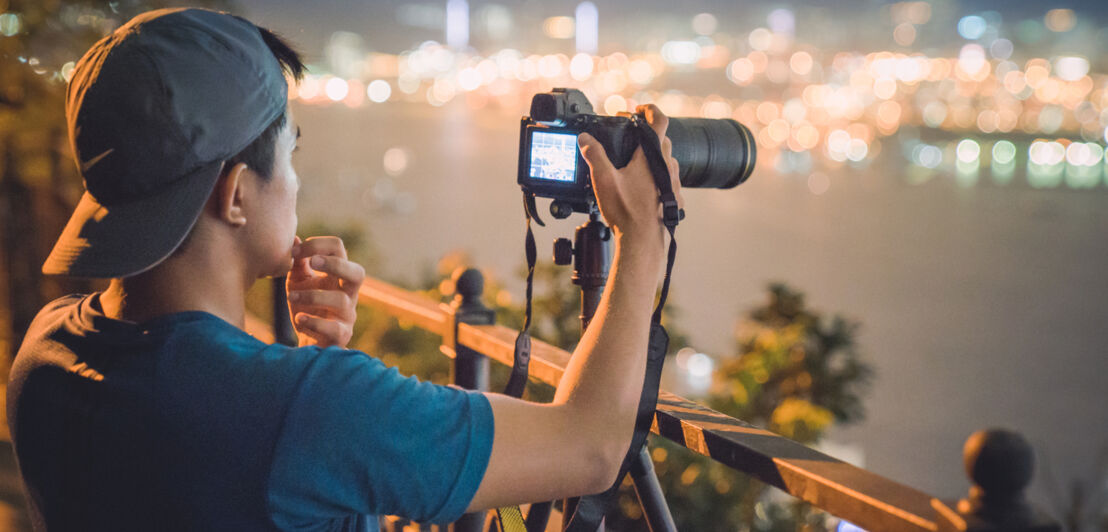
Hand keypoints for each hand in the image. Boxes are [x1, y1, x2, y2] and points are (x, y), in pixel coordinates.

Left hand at [286, 236, 364, 347]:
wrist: (309, 341)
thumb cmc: (307, 307)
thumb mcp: (299, 281)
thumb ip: (299, 263)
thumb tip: (295, 238)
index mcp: (339, 275)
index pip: (339, 249)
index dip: (318, 245)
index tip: (295, 252)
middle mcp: (348, 293)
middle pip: (357, 272)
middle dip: (335, 265)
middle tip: (313, 262)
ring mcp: (348, 315)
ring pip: (342, 301)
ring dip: (314, 296)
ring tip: (291, 296)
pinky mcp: (341, 335)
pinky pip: (335, 328)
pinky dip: (315, 322)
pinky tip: (299, 318)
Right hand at [577, 104, 683, 247]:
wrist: (643, 242)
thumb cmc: (626, 212)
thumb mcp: (604, 179)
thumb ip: (594, 155)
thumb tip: (585, 138)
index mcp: (651, 156)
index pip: (658, 120)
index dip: (650, 109)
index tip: (639, 109)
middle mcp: (667, 166)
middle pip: (661, 140)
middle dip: (646, 135)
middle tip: (630, 136)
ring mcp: (673, 183)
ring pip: (665, 161)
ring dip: (652, 158)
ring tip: (633, 164)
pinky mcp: (674, 199)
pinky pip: (667, 181)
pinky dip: (656, 178)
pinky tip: (642, 188)